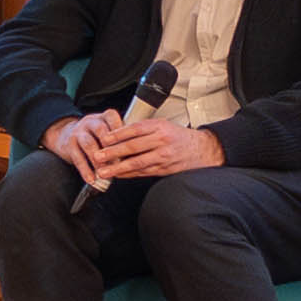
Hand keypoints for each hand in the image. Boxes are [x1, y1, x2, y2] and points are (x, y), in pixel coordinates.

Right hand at [47, 111, 136, 180]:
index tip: (128, 143)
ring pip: (89, 144)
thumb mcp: (106, 130)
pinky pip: (77, 158)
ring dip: (98, 160)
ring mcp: (78, 133)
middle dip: (110, 147)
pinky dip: (85, 170)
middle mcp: (90, 122)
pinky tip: (91, 179)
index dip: (120, 130)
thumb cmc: (95, 136)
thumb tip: (136, 153)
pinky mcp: (69, 145)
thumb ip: (120, 138)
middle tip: (119, 162)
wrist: (65, 135)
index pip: (112, 117)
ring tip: (106, 172)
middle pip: (100, 130)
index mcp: (103, 117)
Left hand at [88, 116, 219, 183]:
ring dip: (118, 168)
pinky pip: (142, 172)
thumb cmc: (180, 137)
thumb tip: (119, 133)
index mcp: (160, 127)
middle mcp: (161, 141)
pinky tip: (118, 175)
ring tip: (104, 170)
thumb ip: (144, 129)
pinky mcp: (164, 170)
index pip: (134, 129)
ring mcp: (163, 157)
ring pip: (136, 163)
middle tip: (98, 156)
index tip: (104, 139)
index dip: (117, 135)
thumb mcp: (164, 125)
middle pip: (132, 147)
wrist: (202, 150)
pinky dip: (128, 174)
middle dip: (113, 152)